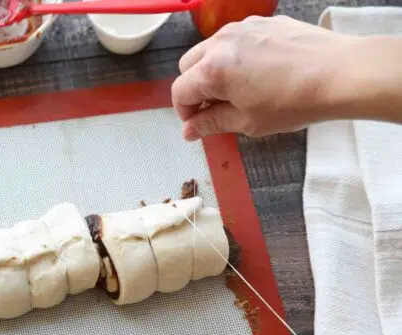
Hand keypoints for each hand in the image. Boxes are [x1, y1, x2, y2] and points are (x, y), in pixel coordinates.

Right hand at [172, 15, 374, 139]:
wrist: (336, 73)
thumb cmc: (292, 102)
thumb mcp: (247, 122)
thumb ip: (212, 124)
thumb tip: (190, 130)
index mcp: (213, 70)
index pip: (180, 91)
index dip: (185, 113)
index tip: (197, 126)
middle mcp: (222, 42)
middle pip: (189, 65)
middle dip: (195, 89)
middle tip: (214, 110)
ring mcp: (243, 27)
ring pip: (211, 49)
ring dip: (214, 71)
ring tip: (238, 92)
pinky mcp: (263, 22)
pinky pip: (236, 39)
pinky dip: (236, 57)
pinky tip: (258, 75)